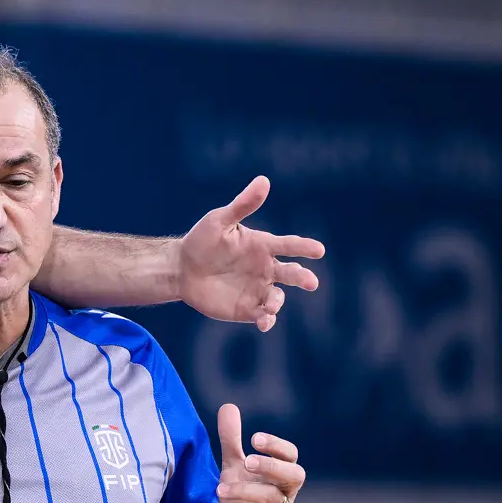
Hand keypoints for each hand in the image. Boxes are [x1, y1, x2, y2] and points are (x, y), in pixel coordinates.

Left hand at [176, 177, 322, 331]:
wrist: (182, 270)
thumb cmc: (202, 241)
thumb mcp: (220, 221)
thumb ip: (243, 205)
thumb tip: (264, 180)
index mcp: (263, 246)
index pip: (289, 245)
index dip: (304, 247)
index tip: (319, 250)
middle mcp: (265, 268)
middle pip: (291, 274)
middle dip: (302, 278)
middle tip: (311, 282)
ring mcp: (258, 289)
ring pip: (277, 298)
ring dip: (278, 302)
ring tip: (271, 306)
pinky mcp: (247, 309)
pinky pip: (263, 316)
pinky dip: (267, 320)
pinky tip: (264, 321)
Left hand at [214, 404, 302, 502]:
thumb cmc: (242, 499)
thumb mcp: (234, 468)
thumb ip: (232, 441)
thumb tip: (228, 405)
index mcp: (280, 474)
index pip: (291, 455)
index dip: (277, 446)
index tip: (254, 438)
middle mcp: (286, 493)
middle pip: (296, 475)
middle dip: (273, 465)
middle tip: (247, 460)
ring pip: (276, 499)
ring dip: (247, 491)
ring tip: (220, 489)